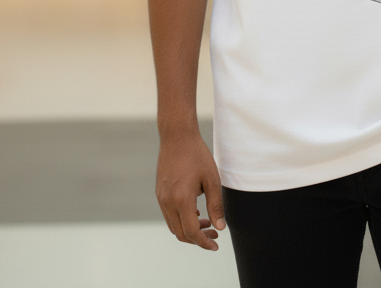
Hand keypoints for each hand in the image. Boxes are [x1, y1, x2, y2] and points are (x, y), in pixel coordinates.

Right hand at [156, 127, 224, 249]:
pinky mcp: (159, 193)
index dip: (204, 242)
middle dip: (198, 238)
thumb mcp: (212, 179)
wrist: (177, 136)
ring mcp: (161, 198)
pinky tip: (195, 212)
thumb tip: (220, 227)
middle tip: (214, 234)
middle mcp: (168, 202)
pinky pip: (169, 215)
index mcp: (182, 200)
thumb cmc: (197, 155)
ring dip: (189, 230)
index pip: (192, 232)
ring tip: (207, 223)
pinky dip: (181, 220)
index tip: (216, 244)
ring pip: (173, 226)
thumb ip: (216, 205)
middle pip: (181, 233)